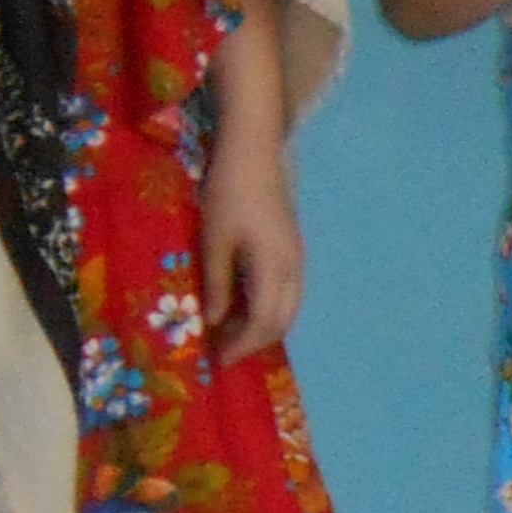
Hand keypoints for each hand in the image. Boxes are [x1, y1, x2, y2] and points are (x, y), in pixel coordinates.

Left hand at [201, 134, 306, 361]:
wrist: (255, 152)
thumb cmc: (228, 193)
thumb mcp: (214, 241)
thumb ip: (218, 284)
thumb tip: (216, 321)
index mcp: (273, 267)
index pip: (265, 322)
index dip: (243, 346)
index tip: (219, 360)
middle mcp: (293, 267)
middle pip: (283, 319)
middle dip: (256, 342)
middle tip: (226, 352)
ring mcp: (297, 256)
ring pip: (291, 306)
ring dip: (265, 326)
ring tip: (235, 333)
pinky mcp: (294, 246)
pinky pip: (289, 290)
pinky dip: (271, 308)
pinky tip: (248, 305)